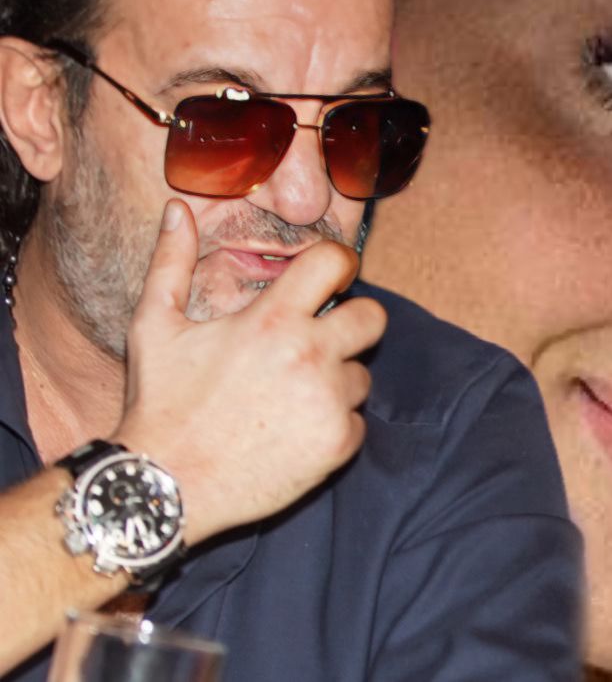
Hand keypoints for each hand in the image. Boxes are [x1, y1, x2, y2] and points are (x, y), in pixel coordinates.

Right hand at [112, 200, 386, 543]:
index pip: (336, 262)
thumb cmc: (160, 402)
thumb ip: (170, 262)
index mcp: (273, 320)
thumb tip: (176, 209)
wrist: (163, 486)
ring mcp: (328, 402)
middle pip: (373, 317)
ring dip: (335, 382)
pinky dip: (332, 426)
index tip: (331, 277)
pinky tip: (292, 433)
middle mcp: (310, 355)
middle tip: (319, 341)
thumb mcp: (155, 326)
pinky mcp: (338, 445)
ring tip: (287, 398)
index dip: (338, 265)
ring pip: (361, 375)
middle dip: (353, 323)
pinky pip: (356, 422)